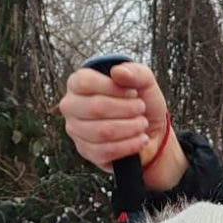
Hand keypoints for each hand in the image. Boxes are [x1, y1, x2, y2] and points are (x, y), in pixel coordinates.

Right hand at [57, 61, 186, 190]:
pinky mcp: (86, 151)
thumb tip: (118, 71)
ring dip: (130, 127)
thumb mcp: (145, 81)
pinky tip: (141, 139)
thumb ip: (135, 72)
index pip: (85, 82)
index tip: (133, 92)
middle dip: (126, 109)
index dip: (114, 88)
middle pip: (95, 107)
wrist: (151, 131)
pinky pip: (105, 151)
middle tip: (141, 108)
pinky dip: (129, 145)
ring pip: (101, 131)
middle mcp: (71, 106)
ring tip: (142, 124)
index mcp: (78, 83)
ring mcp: (75, 130)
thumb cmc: (142, 101)